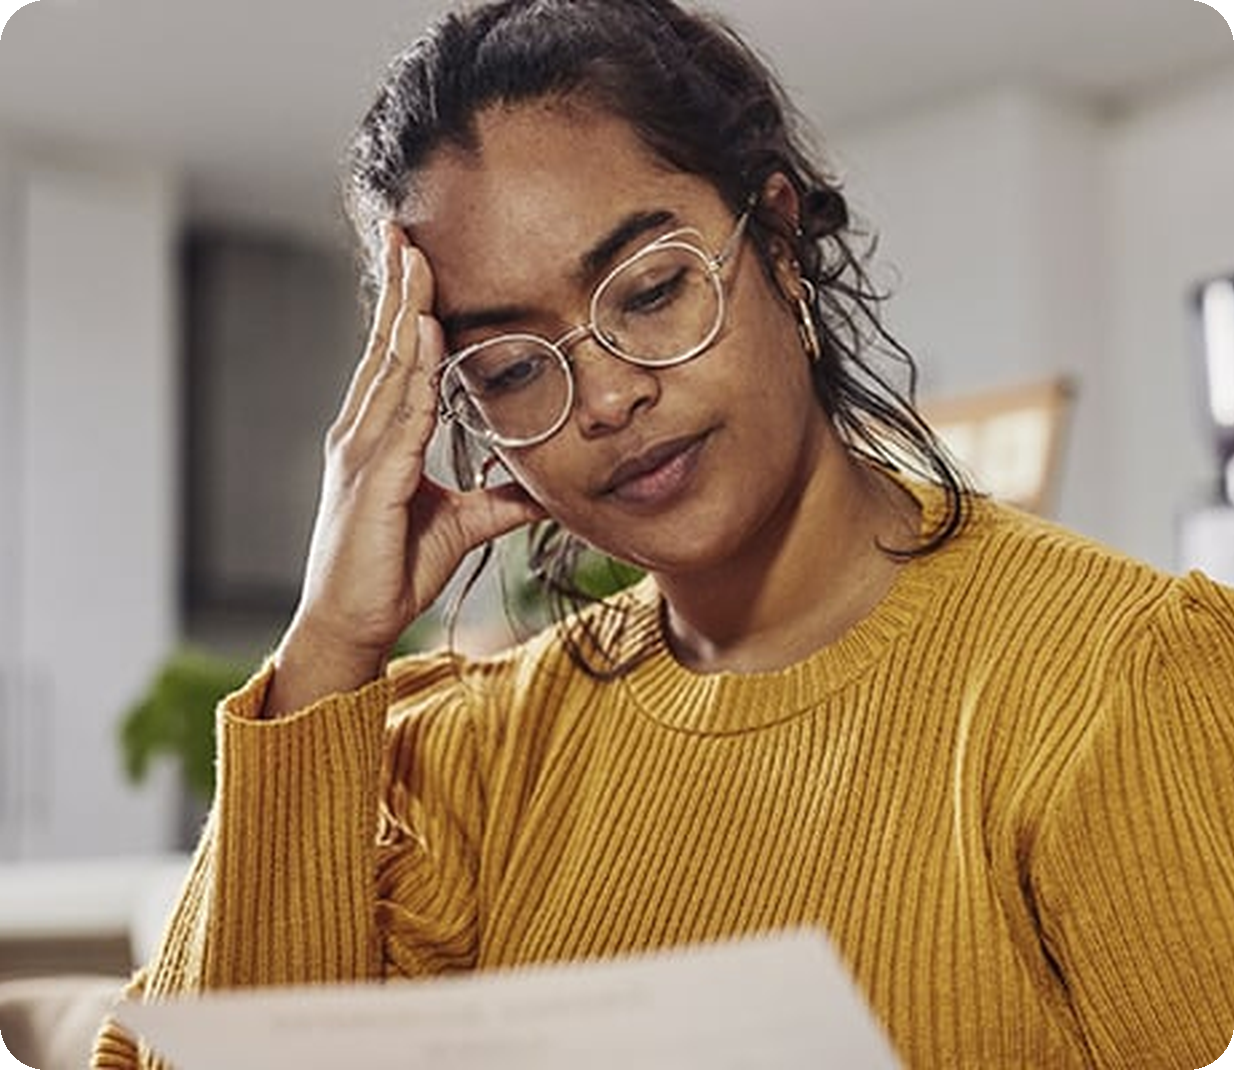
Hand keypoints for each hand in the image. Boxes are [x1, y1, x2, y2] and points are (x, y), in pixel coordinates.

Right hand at [265, 224, 543, 716]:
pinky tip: (425, 335)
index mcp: (378, 438)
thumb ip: (498, 500)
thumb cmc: (393, 571)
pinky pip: (400, 416)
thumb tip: (542, 488)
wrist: (352, 624)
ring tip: (416, 259)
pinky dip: (413, 373)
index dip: (403, 308)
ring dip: (403, 312)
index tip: (416, 259)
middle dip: (396, 288)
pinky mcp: (372, 481)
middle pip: (384, 347)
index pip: (393, 359)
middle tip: (404, 231)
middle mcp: (362, 434)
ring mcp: (361, 454)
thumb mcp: (461, 525)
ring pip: (389, 369)